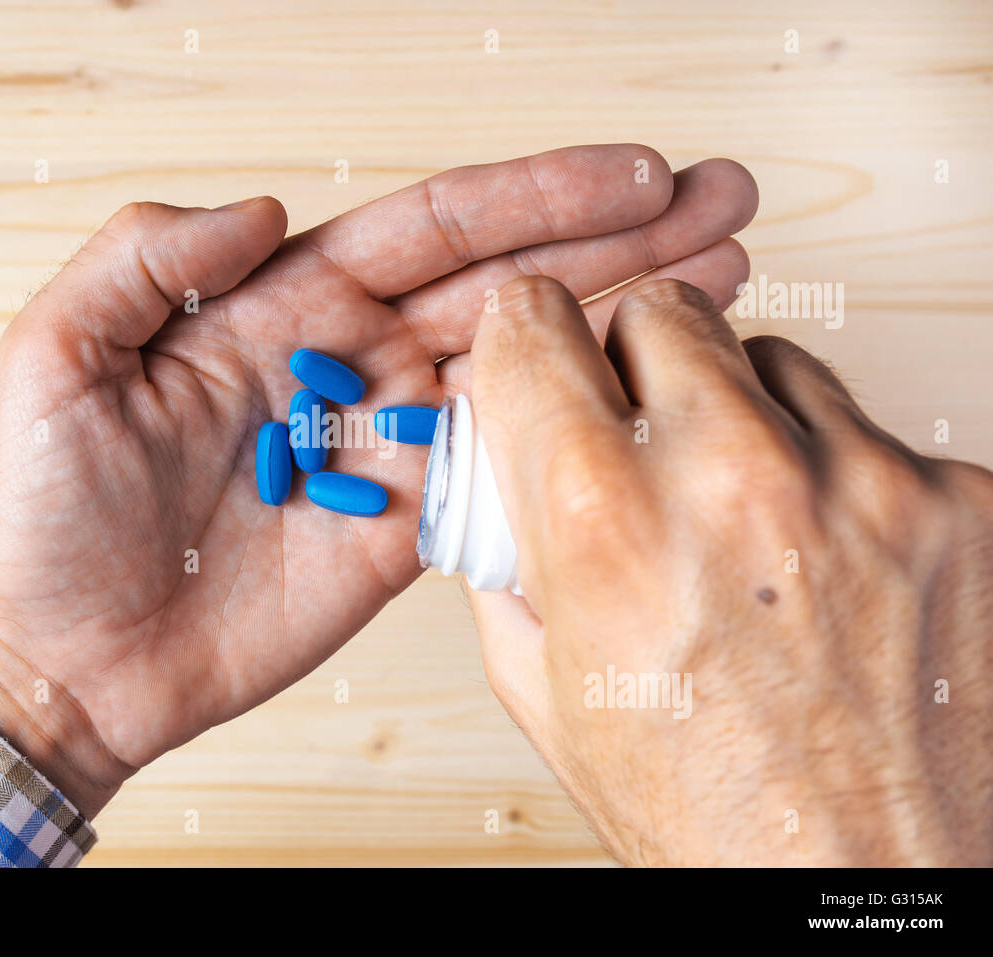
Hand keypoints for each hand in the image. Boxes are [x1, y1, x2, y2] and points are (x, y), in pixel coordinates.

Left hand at [0, 146, 758, 816]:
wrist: (71, 657)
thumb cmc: (46, 516)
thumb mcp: (56, 360)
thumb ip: (146, 260)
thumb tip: (264, 209)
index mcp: (279, 309)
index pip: (429, 230)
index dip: (534, 197)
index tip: (630, 174)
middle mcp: (347, 363)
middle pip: (507, 282)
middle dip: (618, 239)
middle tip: (720, 201)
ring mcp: (383, 446)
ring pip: (525, 364)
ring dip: (622, 317)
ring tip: (723, 273)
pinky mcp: (402, 527)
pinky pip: (502, 468)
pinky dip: (577, 428)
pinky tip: (645, 388)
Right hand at [469, 275, 992, 864]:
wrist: (867, 889)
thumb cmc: (713, 817)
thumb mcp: (548, 692)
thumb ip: (509, 559)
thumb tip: (505, 475)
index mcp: (606, 523)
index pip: (535, 328)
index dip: (525, 335)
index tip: (537, 343)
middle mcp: (734, 477)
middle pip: (664, 310)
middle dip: (636, 359)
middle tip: (643, 430)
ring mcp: (862, 480)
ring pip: (775, 360)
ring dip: (744, 414)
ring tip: (744, 513)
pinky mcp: (957, 498)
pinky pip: (871, 434)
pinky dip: (838, 476)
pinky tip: (825, 558)